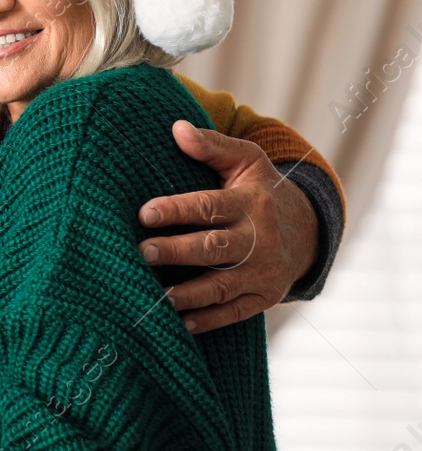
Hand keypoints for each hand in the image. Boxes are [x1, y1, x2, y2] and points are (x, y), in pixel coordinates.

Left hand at [137, 120, 318, 333]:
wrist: (308, 229)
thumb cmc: (262, 189)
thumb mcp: (246, 161)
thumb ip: (212, 146)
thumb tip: (176, 128)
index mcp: (251, 203)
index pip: (209, 207)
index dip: (176, 210)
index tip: (144, 213)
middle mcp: (259, 239)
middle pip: (213, 249)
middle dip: (176, 251)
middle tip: (141, 252)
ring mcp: (263, 272)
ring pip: (221, 286)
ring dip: (187, 293)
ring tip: (154, 294)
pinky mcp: (265, 297)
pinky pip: (235, 312)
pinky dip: (208, 319)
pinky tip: (180, 322)